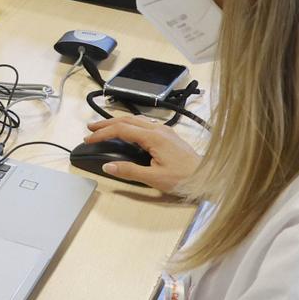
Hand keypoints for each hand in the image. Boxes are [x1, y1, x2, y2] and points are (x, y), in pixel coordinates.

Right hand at [81, 114, 200, 192]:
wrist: (210, 177)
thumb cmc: (185, 179)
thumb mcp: (154, 178)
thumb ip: (129, 171)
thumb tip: (108, 165)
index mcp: (153, 137)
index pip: (121, 129)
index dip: (102, 133)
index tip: (88, 139)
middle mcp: (159, 129)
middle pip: (127, 120)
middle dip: (106, 123)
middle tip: (90, 128)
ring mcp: (165, 131)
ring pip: (136, 120)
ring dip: (118, 122)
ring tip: (105, 127)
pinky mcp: (170, 136)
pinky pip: (145, 124)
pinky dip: (130, 125)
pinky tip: (128, 132)